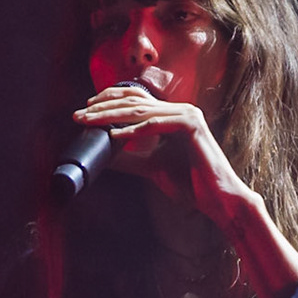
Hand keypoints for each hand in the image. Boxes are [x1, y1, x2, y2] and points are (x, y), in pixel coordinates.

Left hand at [71, 84, 256, 227]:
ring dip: (110, 115)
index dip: (109, 100)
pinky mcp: (191, 126)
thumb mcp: (152, 167)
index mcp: (173, 115)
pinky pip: (155, 125)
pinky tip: (113, 135)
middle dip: (102, 107)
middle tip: (78, 115)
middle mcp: (181, 110)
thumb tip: (103, 156)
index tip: (85, 110)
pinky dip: (132, 130)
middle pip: (134, 101)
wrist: (218, 199)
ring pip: (140, 111)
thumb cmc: (191, 183)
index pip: (136, 98)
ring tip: (88, 121)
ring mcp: (188, 115)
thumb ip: (130, 158)